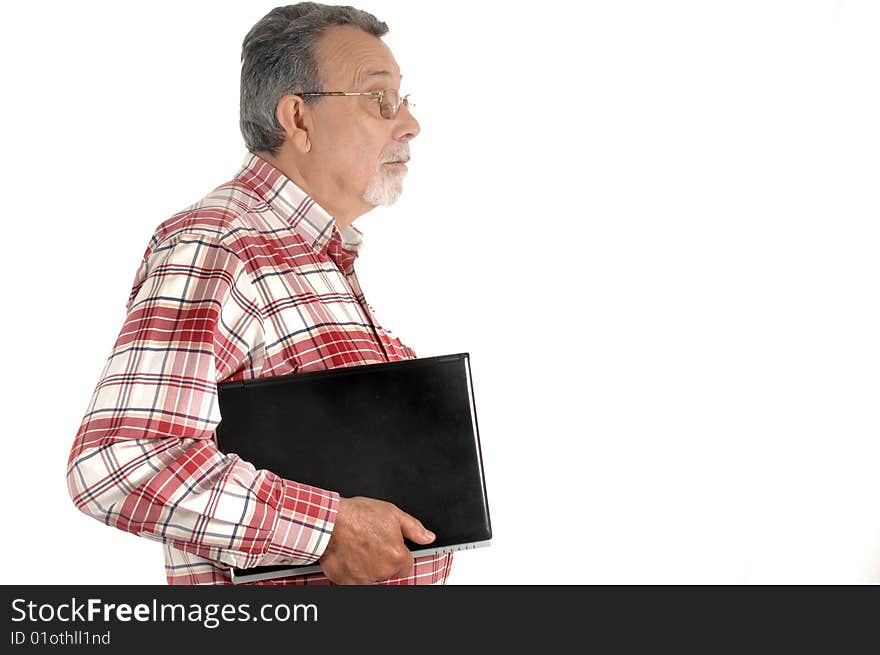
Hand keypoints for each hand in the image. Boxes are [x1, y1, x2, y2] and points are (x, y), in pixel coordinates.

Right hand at [318, 496, 435, 583]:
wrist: (329, 522)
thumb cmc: (358, 515)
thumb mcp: (392, 513)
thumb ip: (414, 528)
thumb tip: (428, 537)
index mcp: (397, 556)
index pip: (406, 565)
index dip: (398, 554)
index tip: (389, 546)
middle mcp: (383, 571)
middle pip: (389, 571)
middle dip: (382, 560)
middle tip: (370, 543)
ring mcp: (365, 579)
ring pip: (372, 577)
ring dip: (368, 567)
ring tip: (358, 547)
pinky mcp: (347, 582)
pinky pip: (355, 581)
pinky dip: (352, 572)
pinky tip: (348, 556)